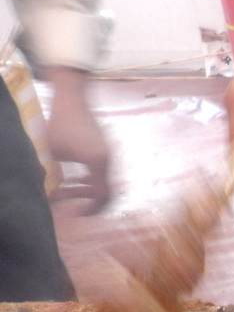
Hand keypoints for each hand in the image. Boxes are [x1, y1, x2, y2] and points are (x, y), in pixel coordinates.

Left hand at [45, 67, 110, 212]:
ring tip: (69, 190)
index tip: (74, 213)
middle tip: (73, 207)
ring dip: (88, 190)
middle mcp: (108, 160)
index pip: (101, 196)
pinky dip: (92, 180)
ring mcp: (109, 154)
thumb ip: (50, 173)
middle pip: (107, 193)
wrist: (73, 98)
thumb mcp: (51, 151)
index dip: (89, 209)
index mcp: (97, 163)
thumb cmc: (60, 123)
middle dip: (89, 202)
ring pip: (105, 183)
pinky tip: (77, 178)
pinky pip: (103, 173)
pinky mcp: (106, 149)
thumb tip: (47, 194)